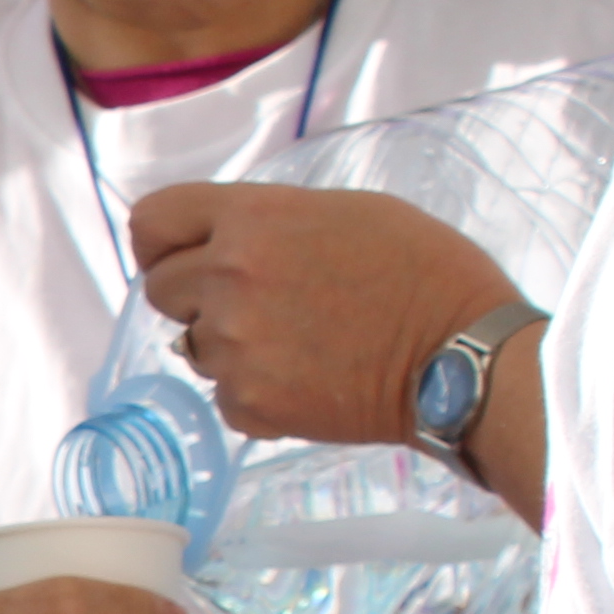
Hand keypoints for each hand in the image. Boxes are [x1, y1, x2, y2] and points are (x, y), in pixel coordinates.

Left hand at [125, 183, 518, 452]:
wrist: (461, 352)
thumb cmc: (422, 271)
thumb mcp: (342, 211)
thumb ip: (267, 223)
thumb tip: (218, 249)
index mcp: (252, 218)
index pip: (152, 221)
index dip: (161, 242)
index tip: (177, 255)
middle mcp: (229, 276)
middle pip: (160, 289)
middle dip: (197, 296)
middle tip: (259, 303)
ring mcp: (234, 344)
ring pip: (193, 346)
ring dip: (230, 346)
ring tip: (298, 341)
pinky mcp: (247, 401)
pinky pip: (224, 395)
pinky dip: (256, 393)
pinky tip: (308, 378)